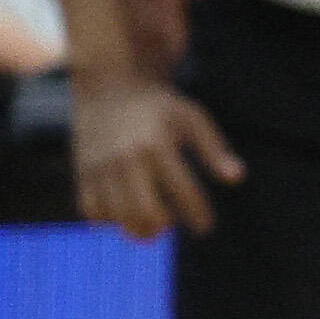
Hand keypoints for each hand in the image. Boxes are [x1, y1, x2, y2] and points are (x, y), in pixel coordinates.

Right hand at [69, 74, 242, 239]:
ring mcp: (102, 168)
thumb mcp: (192, 118)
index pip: (183, 191)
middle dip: (162, 227)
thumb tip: (236, 179)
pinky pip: (91, 211)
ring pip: (117, 216)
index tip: (206, 226)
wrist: (110, 88)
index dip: (198, 214)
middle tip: (171, 227)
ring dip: (136, 229)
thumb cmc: (159, 107)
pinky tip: (123, 216)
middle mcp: (127, 159)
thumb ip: (213, 149)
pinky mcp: (83, 173)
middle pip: (145, 211)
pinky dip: (107, 221)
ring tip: (151, 229)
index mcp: (158, 145)